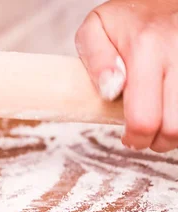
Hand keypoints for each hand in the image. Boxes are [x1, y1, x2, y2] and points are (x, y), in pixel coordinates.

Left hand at [75, 0, 177, 152]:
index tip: (128, 137)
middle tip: (144, 135)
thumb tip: (110, 92)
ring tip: (159, 124)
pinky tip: (171, 110)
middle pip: (174, 127)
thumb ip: (96, 61)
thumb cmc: (127, 18)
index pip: (144, 118)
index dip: (135, 137)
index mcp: (146, 48)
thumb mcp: (95, 28)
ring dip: (175, 133)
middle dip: (157, 141)